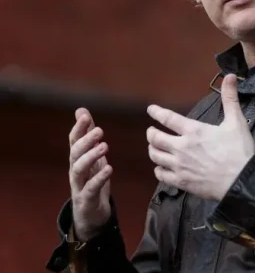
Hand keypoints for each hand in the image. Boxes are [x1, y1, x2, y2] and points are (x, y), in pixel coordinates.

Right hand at [69, 108, 112, 241]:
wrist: (90, 216)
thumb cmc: (92, 182)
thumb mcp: (92, 158)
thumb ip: (88, 136)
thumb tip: (82, 111)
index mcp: (78, 160)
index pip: (74, 141)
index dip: (78, 128)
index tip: (85, 115)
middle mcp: (75, 171)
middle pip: (74, 153)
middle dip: (85, 140)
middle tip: (100, 130)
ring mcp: (78, 186)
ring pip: (78, 169)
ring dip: (91, 156)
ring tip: (105, 146)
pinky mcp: (86, 199)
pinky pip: (90, 188)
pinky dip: (99, 178)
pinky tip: (109, 168)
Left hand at [146, 74, 254, 200]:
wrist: (240, 181)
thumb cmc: (239, 151)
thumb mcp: (236, 122)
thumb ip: (230, 99)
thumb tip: (230, 76)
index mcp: (194, 131)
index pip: (168, 118)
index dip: (157, 112)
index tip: (150, 109)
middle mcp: (181, 147)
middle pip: (156, 138)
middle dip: (151, 133)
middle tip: (151, 131)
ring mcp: (179, 165)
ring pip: (155, 156)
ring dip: (152, 150)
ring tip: (154, 147)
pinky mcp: (180, 181)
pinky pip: (160, 175)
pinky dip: (158, 169)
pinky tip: (160, 168)